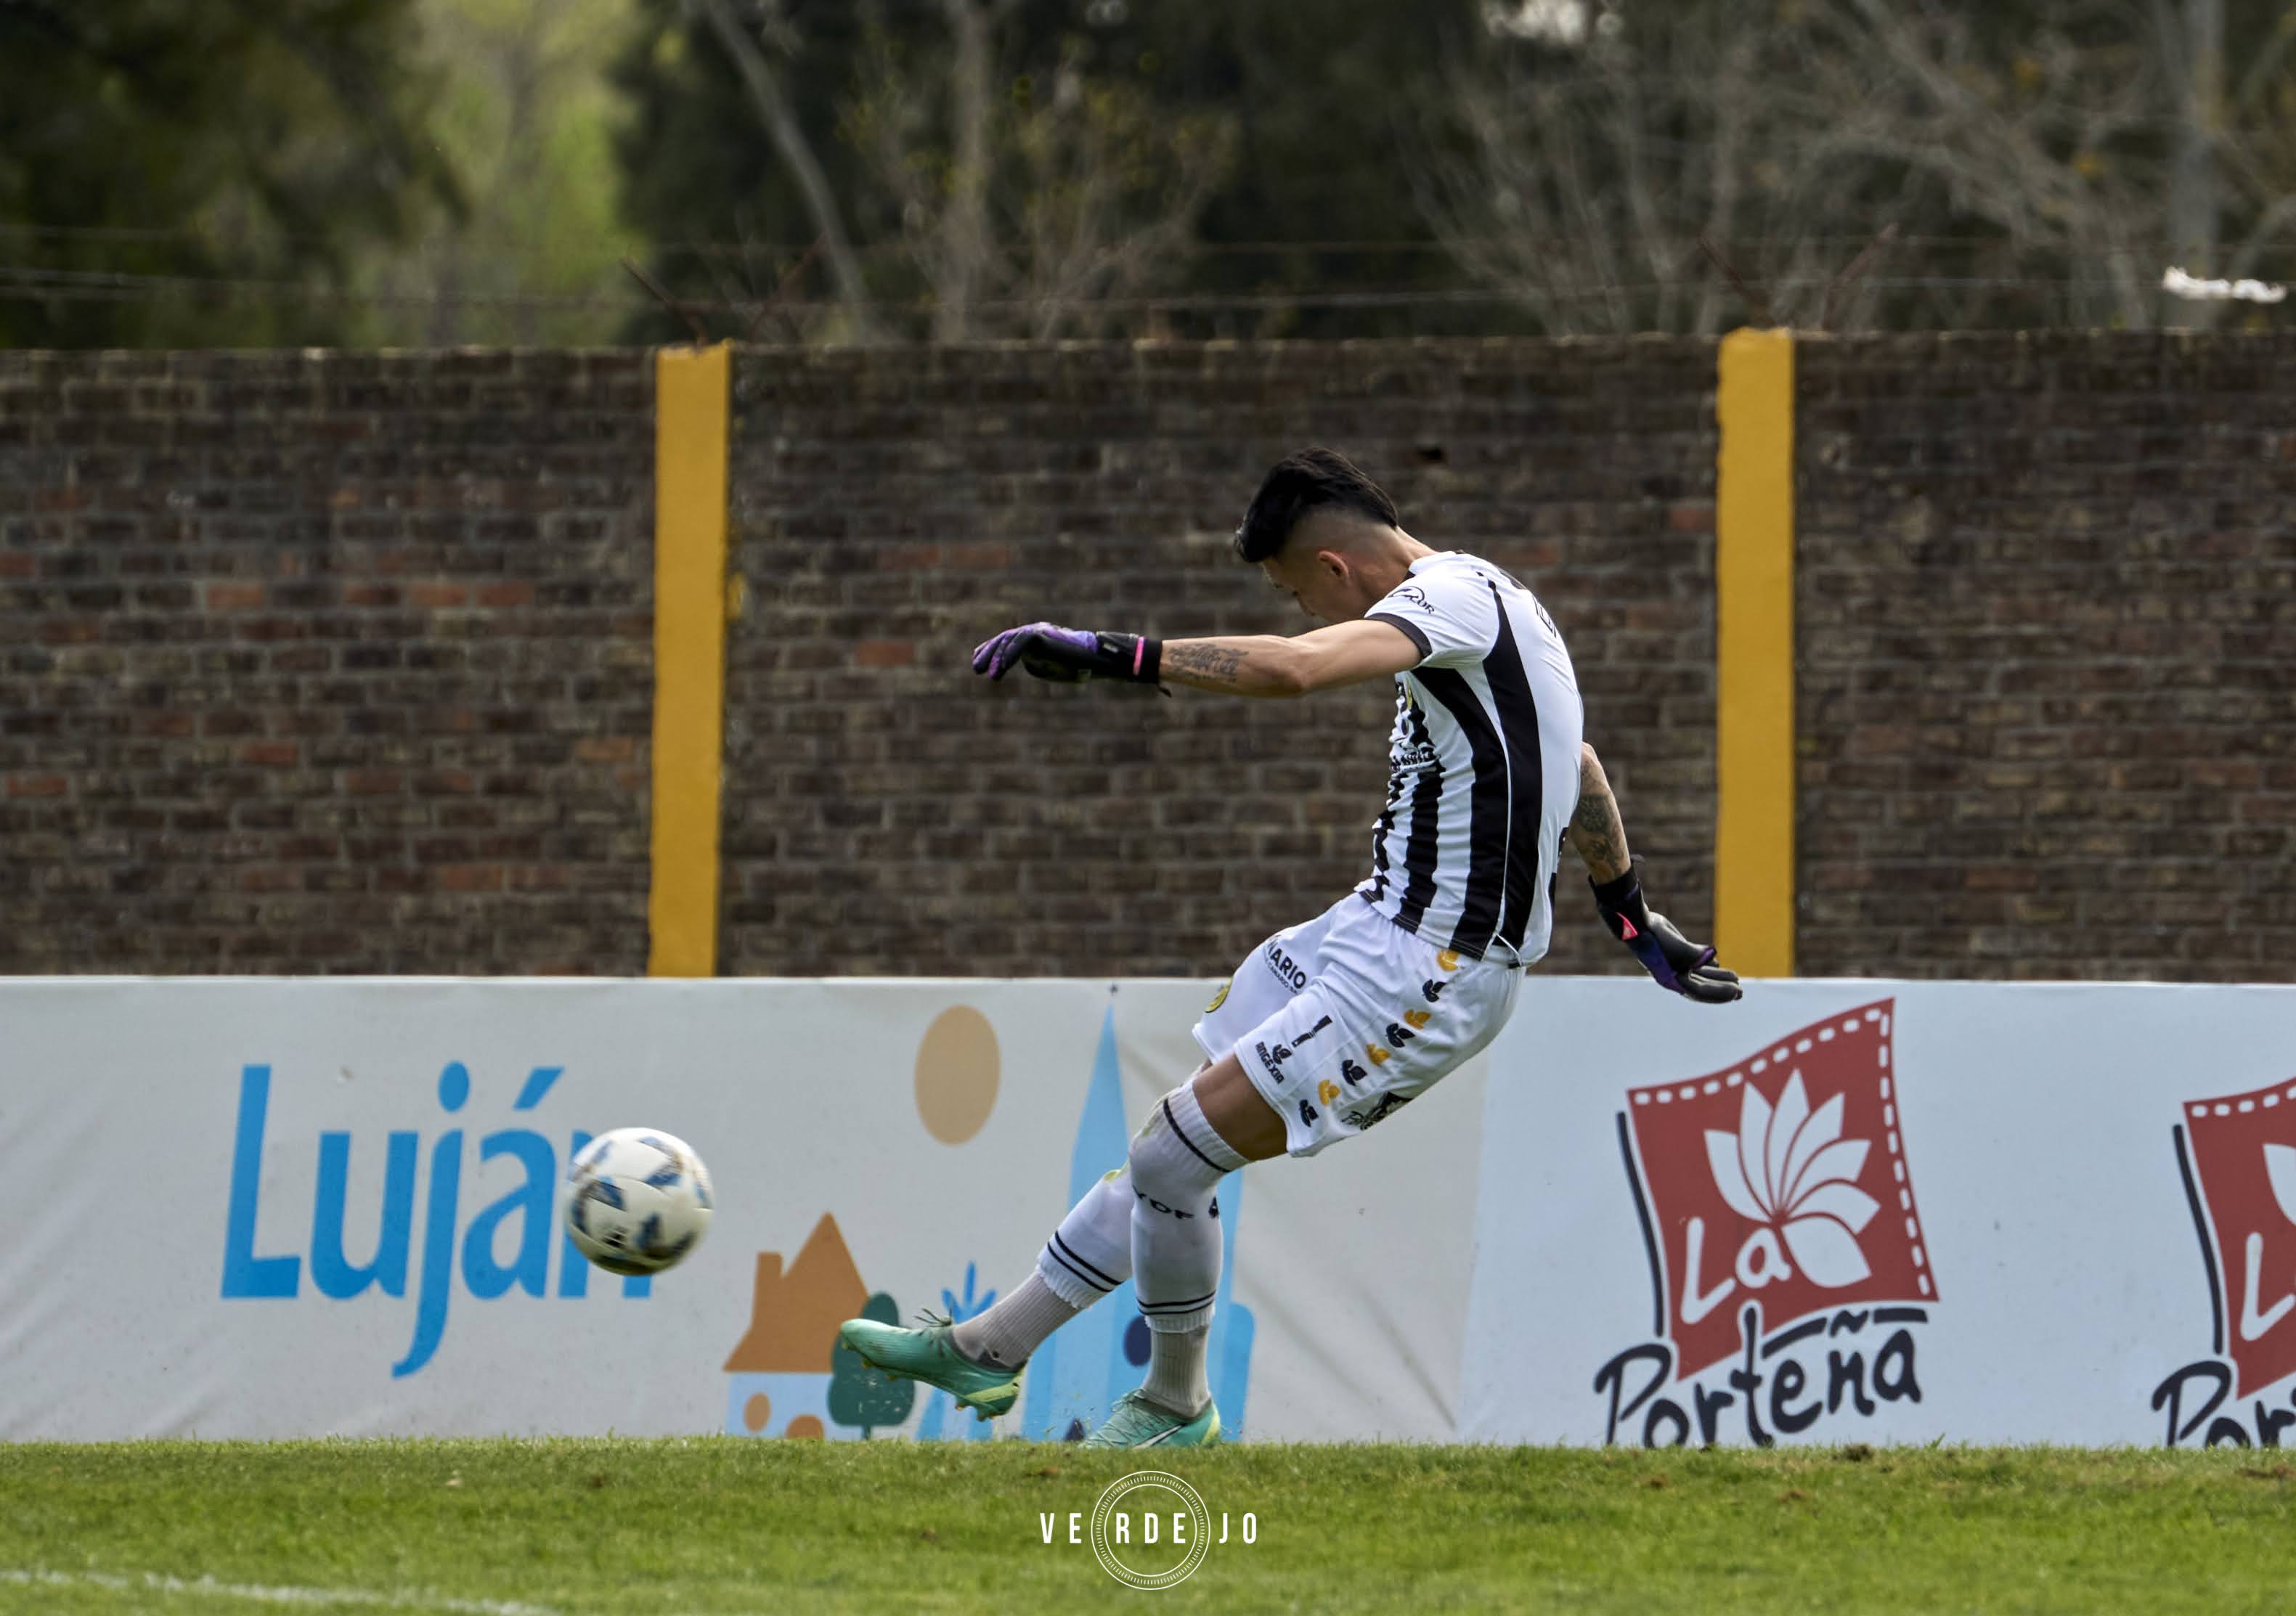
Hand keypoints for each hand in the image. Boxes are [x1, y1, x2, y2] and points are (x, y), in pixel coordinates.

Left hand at [970, 622, 1159, 684]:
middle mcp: (1033, 631)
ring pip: (1009, 640)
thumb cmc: (1075, 666)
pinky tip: (1001, 668)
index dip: (990, 651)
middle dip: (988, 653)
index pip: (1006, 642)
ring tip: (989, 674)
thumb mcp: (1049, 668)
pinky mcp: (1042, 634)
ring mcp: (1037, 631)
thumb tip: (1024, 663)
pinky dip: (1008, 656)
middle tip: (977, 669)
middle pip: (1004, 639)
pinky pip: (1020, 643)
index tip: (977, 663)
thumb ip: (1034, 663)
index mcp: (1033, 639)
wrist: (1095, 661)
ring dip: (996, 657)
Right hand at [1590, 859, 1740, 1002]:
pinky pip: (1696, 961)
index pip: (1700, 992)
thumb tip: (1713, 958)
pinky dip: (1708, 963)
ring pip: (1701, 974)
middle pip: (1703, 986)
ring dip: (1718, 976)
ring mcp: (1676, 963)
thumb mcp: (1680, 948)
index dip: (1719, 993)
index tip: (1736, 991)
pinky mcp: (1678, 951)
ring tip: (1735, 976)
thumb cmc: (1657, 938)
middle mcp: (1674, 975)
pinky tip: (1717, 963)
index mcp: (1672, 980)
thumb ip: (1698, 955)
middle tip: (1741, 992)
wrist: (1639, 924)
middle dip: (1722, 988)